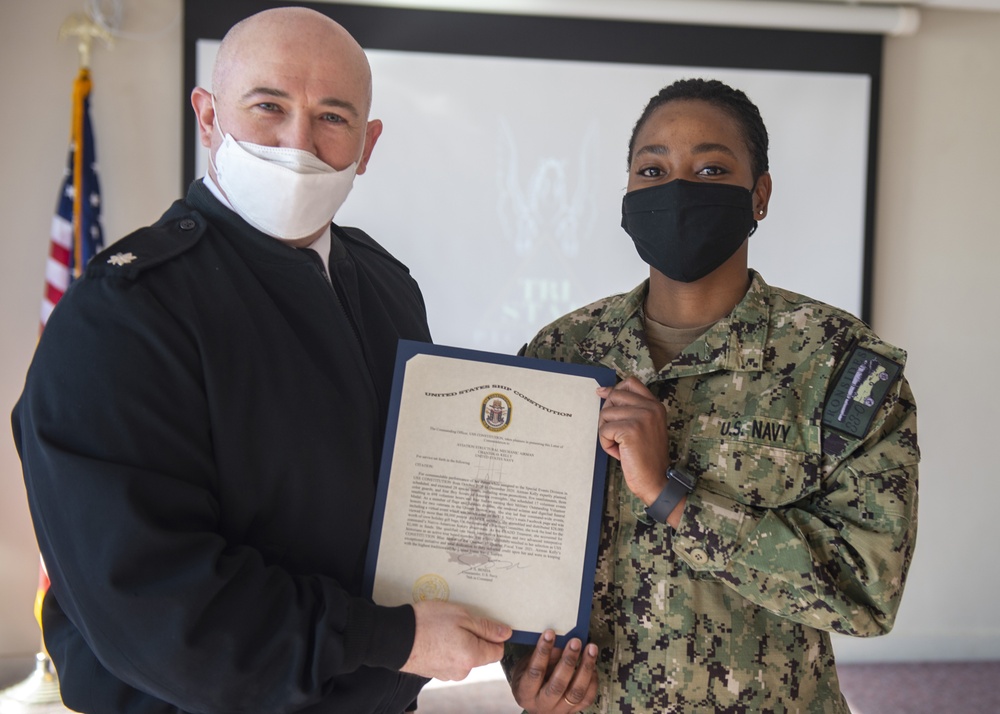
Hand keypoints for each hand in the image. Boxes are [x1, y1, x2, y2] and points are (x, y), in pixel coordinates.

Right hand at [400, 601, 510, 680]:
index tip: (482, 623)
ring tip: (442, 627)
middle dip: (473, 637)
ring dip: (458, 642)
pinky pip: (449, 658)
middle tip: (457, 621)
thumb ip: (485, 627)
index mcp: (472, 657)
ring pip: (463, 656)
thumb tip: (505, 633)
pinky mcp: (435, 672)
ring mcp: (447, 674)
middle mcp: (462, 670)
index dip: (493, 635)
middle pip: (480, 654)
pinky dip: (446, 648)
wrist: (393, 637)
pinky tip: (434, 636)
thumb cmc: (426, 623)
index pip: (497, 651)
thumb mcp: (461, 616)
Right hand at [511, 630, 597, 712]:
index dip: (543, 651)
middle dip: (568, 661)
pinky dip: (592, 680)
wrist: (535, 702)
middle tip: (575, 642)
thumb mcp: (527, 666)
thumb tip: (560, 640)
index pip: (535, 672)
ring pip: (576, 693)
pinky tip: (592, 665)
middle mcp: (542, 705)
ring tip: (591, 649)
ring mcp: (559, 710)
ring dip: (585, 668)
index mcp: (525, 693)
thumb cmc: (529, 680)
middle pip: (557, 685)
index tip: (550, 633)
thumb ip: (544, 656)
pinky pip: (587, 698)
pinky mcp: (573, 711)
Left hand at [596, 377, 669, 505]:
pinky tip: (619, 453)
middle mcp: (651, 408)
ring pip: (605, 414)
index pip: (631, 382)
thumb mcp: (643, 427)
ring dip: (606, 433)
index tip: (601, 394)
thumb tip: (601, 392)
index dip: (613, 389)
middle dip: (607, 415)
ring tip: (620, 446)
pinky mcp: (631, 430)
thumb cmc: (645, 457)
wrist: (656, 480)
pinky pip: (604, 430)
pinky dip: (606, 444)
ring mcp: (642, 417)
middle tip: (615, 434)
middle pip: (613, 397)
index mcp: (655, 405)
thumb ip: (629, 409)